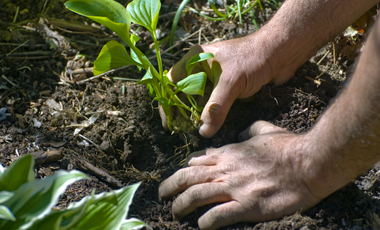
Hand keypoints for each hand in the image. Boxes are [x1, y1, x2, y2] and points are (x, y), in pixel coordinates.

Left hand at [159, 121, 324, 229]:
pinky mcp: (246, 206)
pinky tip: (201, 226)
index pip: (196, 161)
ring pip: (196, 196)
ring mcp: (234, 188)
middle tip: (162, 195)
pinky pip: (218, 215)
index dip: (183, 170)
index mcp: (229, 153)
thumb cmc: (288, 147)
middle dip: (171, 186)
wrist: (308, 163)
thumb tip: (241, 132)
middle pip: (188, 177)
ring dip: (181, 205)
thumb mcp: (265, 130)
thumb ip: (249, 129)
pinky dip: (206, 222)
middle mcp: (226, 170)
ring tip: (174, 212)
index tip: (178, 179)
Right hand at [161, 30, 295, 137]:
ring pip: (199, 100)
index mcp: (195, 58)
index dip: (168, 102)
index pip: (172, 81)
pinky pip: (213, 103)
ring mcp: (214, 78)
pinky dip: (211, 114)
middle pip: (184, 93)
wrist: (281, 53)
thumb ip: (216, 107)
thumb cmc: (254, 58)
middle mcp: (201, 68)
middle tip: (184, 130)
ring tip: (197, 131)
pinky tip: (210, 125)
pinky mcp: (226, 87)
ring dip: (198, 115)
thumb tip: (204, 131)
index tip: (170, 121)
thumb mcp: (231, 82)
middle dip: (183, 112)